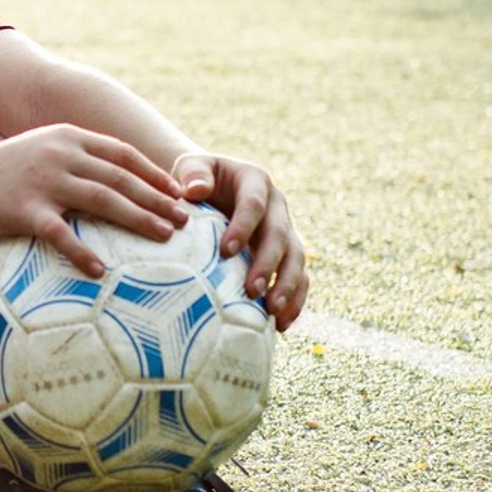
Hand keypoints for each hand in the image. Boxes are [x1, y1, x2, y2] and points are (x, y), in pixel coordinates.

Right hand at [0, 125, 188, 276]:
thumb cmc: (9, 168)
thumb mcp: (47, 149)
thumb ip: (80, 157)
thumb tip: (120, 177)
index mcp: (70, 139)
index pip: (123, 154)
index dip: (154, 173)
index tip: (179, 192)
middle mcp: (62, 155)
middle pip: (121, 178)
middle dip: (158, 199)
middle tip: (184, 219)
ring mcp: (44, 181)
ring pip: (103, 200)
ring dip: (138, 219)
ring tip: (164, 236)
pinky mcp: (25, 210)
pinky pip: (60, 234)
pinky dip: (82, 252)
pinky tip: (101, 269)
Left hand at [172, 152, 307, 331]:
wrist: (211, 187)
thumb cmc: (196, 178)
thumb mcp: (192, 167)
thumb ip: (192, 174)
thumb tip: (193, 191)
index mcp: (255, 180)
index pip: (253, 204)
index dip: (242, 227)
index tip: (225, 252)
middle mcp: (277, 204)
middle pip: (279, 235)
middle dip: (268, 264)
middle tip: (253, 291)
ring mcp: (286, 229)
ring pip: (296, 258)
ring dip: (287, 286)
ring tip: (273, 313)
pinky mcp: (287, 253)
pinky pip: (299, 277)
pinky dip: (295, 300)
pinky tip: (282, 325)